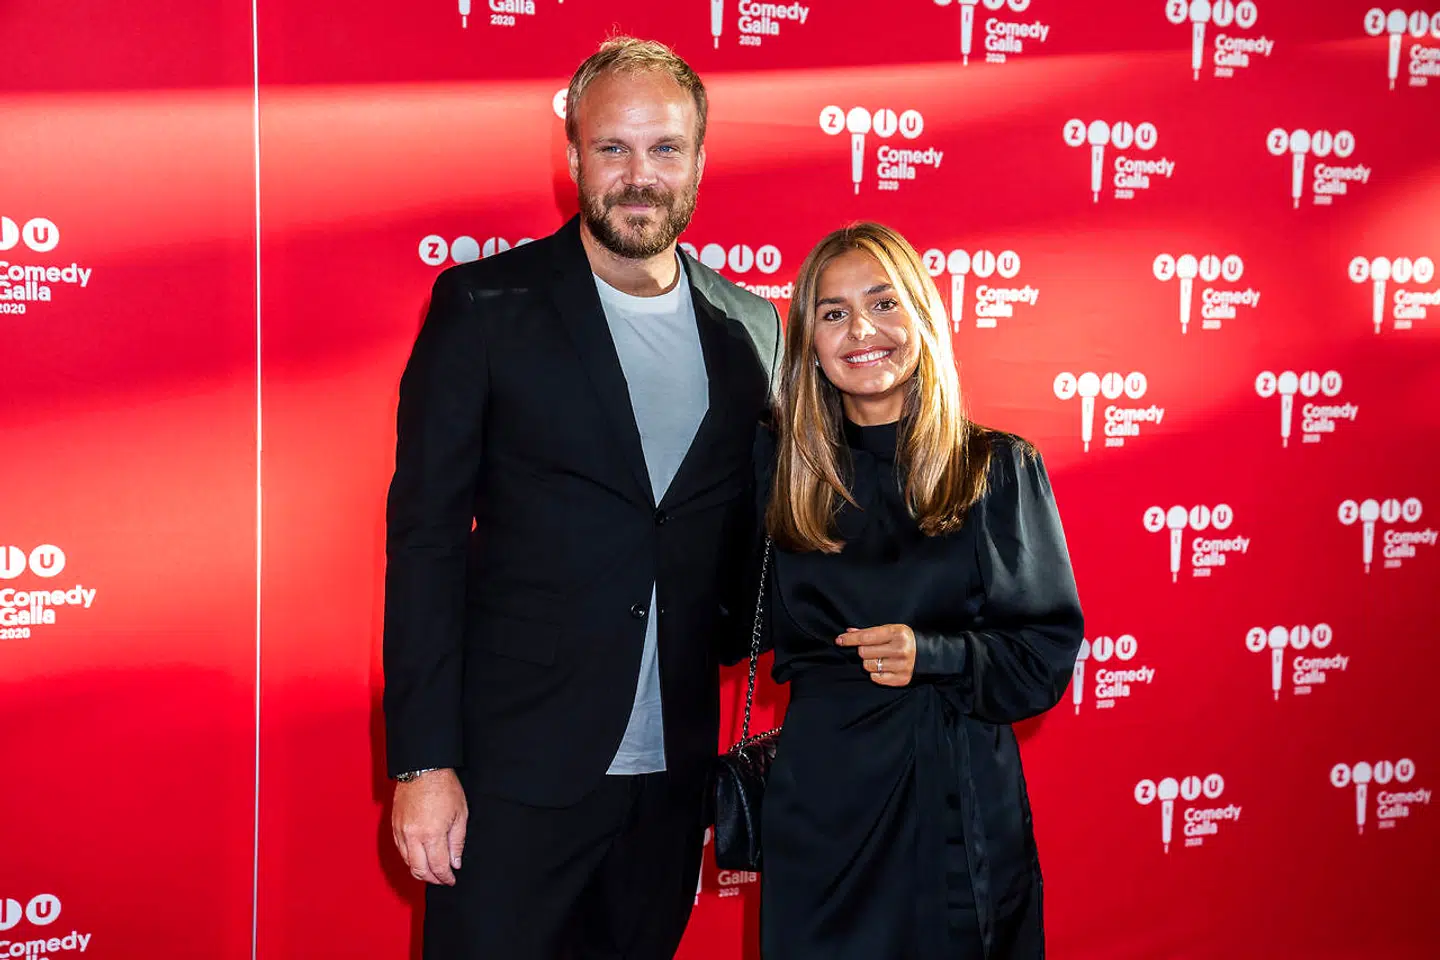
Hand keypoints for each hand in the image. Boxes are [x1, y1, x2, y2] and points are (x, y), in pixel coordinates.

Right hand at [391, 768, 467, 885]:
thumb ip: (457, 842)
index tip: (451, 880)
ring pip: (407, 862)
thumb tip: (455, 863)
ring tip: (432, 871)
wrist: (423, 768)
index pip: (438, 866)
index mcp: (432, 834)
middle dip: (432, 879)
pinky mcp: (394, 826)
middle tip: (442, 879)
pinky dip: (410, 858)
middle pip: (420, 870)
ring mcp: (401, 831)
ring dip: (420, 870)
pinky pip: (400, 850)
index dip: (445, 877)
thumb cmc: (444, 787)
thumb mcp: (460, 814)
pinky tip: (419, 858)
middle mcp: (413, 836)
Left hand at [836, 624, 915, 686]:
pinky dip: (876, 673)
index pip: (866, 636)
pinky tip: (884, 668)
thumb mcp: (891, 630)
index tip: (839, 640)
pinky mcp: (902, 679)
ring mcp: (902, 665)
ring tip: (880, 658)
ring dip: (869, 662)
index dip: (850, 639)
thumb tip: (848, 632)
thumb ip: (869, 632)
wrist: (929, 654)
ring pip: (868, 666)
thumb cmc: (904, 640)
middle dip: (863, 651)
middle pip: (864, 652)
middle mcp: (901, 649)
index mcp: (897, 633)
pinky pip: (875, 678)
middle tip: (872, 649)